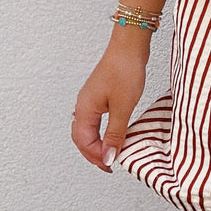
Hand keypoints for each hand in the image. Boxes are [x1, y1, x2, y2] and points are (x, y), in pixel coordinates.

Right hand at [71, 42, 147, 172]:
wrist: (129, 46)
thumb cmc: (125, 70)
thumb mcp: (123, 107)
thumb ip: (115, 134)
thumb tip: (109, 156)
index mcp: (85, 109)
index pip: (84, 142)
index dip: (98, 156)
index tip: (113, 164)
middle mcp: (83, 105)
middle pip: (81, 138)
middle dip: (93, 154)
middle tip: (109, 164)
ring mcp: (90, 99)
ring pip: (86, 129)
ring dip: (96, 144)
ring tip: (110, 154)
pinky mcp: (99, 94)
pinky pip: (94, 120)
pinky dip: (101, 132)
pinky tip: (111, 134)